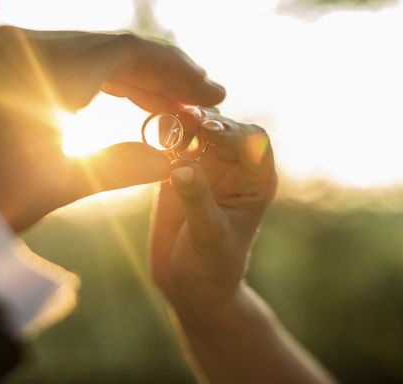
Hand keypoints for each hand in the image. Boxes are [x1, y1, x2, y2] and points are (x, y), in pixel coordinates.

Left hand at [0, 26, 224, 230]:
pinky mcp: (12, 60)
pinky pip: (75, 61)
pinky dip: (108, 80)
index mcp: (42, 66)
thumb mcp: (67, 181)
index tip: (211, 93)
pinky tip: (139, 101)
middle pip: (116, 48)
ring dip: (139, 78)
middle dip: (163, 74)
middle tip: (203, 98)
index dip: (177, 71)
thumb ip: (127, 164)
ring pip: (97, 53)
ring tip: (177, 105)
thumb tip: (176, 161)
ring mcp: (15, 47)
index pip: (128, 52)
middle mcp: (27, 42)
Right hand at [149, 109, 276, 321]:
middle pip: (223, 127)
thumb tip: (182, 167)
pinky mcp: (177, 172)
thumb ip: (198, 201)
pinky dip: (159, 136)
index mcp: (254, 181)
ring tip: (162, 120)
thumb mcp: (209, 236)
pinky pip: (170, 145)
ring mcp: (204, 168)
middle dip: (205, 118)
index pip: (253, 142)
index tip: (209, 131)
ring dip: (180, 121)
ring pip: (196, 130)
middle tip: (182, 116)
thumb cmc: (213, 268)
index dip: (233, 131)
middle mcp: (232, 168)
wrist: (190, 287)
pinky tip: (147, 132)